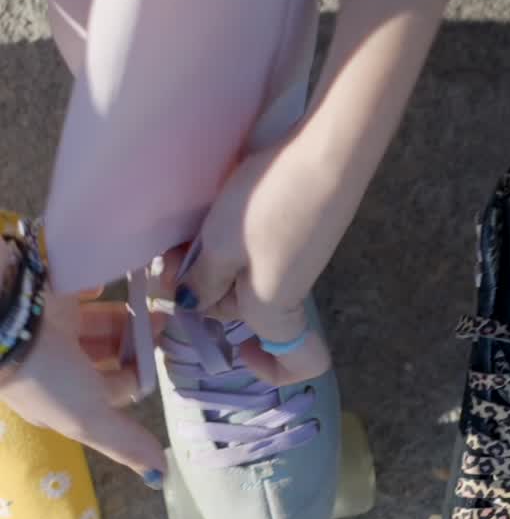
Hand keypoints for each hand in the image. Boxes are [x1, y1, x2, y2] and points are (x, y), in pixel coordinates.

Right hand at [0, 276, 166, 479]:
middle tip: (162, 325)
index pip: (109, 394)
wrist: (2, 314)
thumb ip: (124, 443)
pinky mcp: (48, 291)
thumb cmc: (44, 375)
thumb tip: (160, 478)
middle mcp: (55, 364)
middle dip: (135, 346)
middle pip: (107, 357)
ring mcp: (50, 328)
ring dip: (127, 318)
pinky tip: (110, 282)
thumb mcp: (87, 419)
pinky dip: (98, 287)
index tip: (158, 365)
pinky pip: (79, 288)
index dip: (134, 383)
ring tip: (152, 306)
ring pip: (98, 323)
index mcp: (60, 399)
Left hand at [170, 137, 338, 385]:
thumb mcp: (220, 245)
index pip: (296, 365)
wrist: (327, 149)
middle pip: (244, 311)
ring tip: (190, 229)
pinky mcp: (297, 230)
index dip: (268, 370)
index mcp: (274, 312)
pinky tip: (213, 212)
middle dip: (207, 293)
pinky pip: (255, 250)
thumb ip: (201, 281)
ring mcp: (296, 260)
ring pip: (243, 276)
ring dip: (212, 260)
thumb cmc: (270, 205)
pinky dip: (229, 239)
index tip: (236, 346)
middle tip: (173, 258)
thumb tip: (192, 303)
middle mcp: (289, 293)